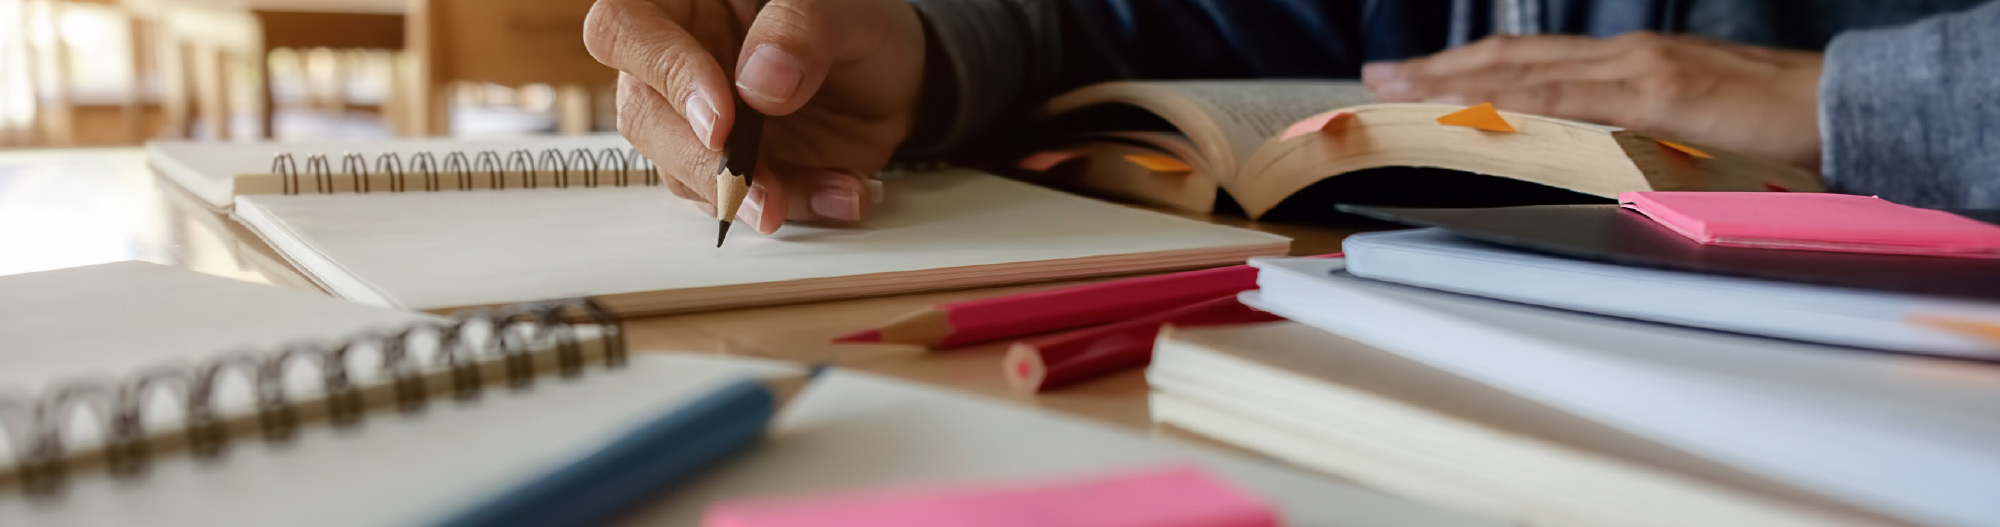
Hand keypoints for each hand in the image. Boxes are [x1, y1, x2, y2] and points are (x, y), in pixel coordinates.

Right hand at [584, 0, 925, 232]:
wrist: (898, 74)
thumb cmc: (856, 22)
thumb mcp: (843, 7)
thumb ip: (801, 29)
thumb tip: (761, 83)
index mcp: (682, 4)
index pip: (625, 29)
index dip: (664, 73)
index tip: (722, 119)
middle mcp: (676, 62)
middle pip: (644, 114)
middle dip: (703, 162)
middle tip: (760, 186)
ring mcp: (697, 122)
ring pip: (682, 171)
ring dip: (750, 195)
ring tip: (830, 187)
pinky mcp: (729, 170)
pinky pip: (741, 201)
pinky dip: (798, 205)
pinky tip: (844, 191)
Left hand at [1361, 32, 1824, 170]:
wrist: (1843, 106)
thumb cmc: (1769, 123)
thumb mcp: (1681, 127)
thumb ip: (1627, 137)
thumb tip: (1572, 161)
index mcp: (1626, 64)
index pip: (1526, 64)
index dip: (1462, 70)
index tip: (1408, 81)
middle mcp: (1623, 57)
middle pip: (1509, 59)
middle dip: (1437, 69)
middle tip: (1376, 79)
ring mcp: (1639, 72)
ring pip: (1526, 73)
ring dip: (1457, 81)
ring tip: (1401, 91)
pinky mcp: (1661, 95)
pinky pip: (1573, 101)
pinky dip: (1518, 104)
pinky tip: (1477, 109)